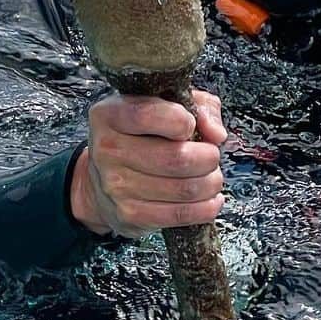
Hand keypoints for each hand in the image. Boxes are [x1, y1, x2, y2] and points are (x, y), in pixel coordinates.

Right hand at [70, 90, 226, 236]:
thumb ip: (198, 106)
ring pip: (185, 188)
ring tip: (210, 176)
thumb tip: (216, 133)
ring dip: (210, 183)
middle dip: (208, 157)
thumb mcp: (165, 105)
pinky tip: (208, 198)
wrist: (104, 179)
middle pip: (177, 158)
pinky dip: (206, 207)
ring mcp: (115, 184)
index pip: (148, 115)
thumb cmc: (140, 136)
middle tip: (210, 155)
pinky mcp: (129, 213)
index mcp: (109, 114)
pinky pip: (181, 214)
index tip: (190, 125)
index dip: (182, 121)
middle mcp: (107, 149)